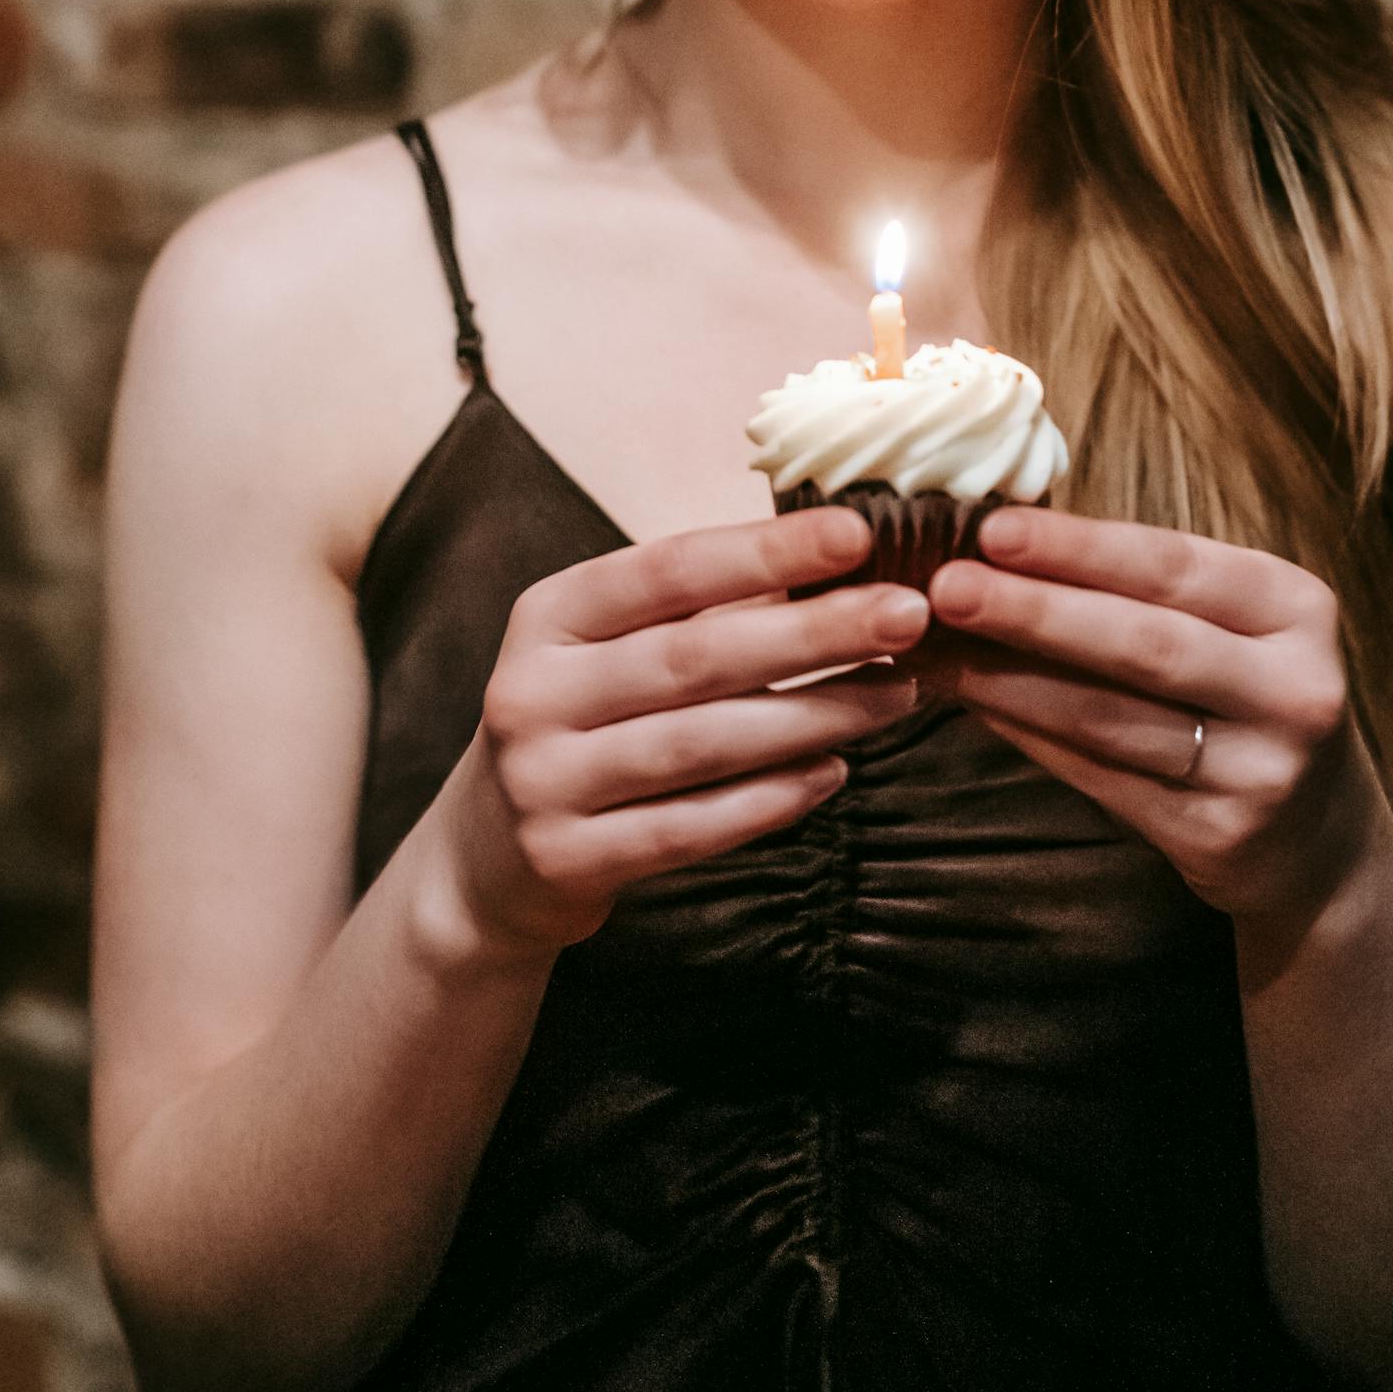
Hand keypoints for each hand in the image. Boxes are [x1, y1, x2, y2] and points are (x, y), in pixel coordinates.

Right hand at [434, 509, 925, 969]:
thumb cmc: (584, 721)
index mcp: (549, 615)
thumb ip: (705, 608)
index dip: (765, 550)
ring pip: (701, 744)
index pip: (668, 568)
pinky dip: (769, 800)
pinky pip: (687, 828)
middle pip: (695, 656)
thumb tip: (836, 558)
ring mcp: (543, 780)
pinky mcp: (566, 858)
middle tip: (908, 613)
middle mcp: (532, 691)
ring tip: (899, 694)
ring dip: (814, 715)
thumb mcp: (612, 649)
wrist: (484, 858)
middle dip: (814, 631)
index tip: (857, 533)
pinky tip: (835, 771)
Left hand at [926, 509, 1379, 941]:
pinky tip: (976, 707)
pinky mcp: (1221, 835)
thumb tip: (997, 542)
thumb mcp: (1231, 627)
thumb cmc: (1244, 696)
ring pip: (1112, 718)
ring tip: (935, 652)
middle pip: (1145, 642)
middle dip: (1035, 611)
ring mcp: (1263, 769)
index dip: (1079, 548)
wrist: (1318, 840)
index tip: (991, 529)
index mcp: (1295, 606)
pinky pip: (1103, 778)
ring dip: (1010, 682)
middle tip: (945, 587)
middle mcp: (1294, 686)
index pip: (1173, 565)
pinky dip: (1030, 737)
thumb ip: (1139, 587)